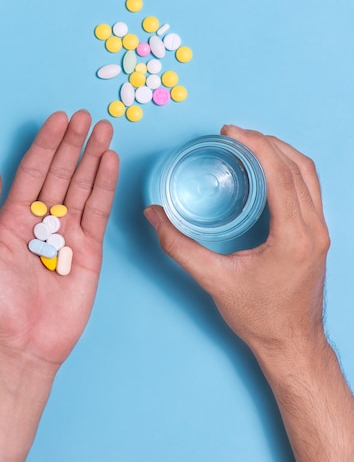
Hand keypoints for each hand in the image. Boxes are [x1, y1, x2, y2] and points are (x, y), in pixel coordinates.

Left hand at [0, 110, 118, 369]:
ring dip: (93, 157)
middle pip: (61, 172)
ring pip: (82, 185)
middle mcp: (43, 219)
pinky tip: (109, 162)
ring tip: (104, 130)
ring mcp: (68, 232)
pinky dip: (105, 184)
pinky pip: (98, 209)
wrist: (23, 343)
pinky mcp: (90, 247)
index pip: (33, 171)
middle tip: (85, 117)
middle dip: (73, 143)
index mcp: (14, 217)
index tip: (57, 119)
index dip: (46, 144)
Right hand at [144, 125, 329, 355]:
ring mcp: (321, 231)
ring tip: (250, 144)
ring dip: (281, 153)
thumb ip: (179, 246)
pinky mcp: (318, 235)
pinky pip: (310, 189)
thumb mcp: (214, 280)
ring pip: (309, 175)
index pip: (281, 175)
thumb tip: (154, 216)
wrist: (290, 344)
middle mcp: (314, 230)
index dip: (256, 146)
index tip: (232, 132)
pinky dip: (289, 170)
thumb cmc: (259, 318)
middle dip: (267, 142)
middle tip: (236, 134)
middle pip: (299, 167)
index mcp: (293, 238)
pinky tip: (266, 171)